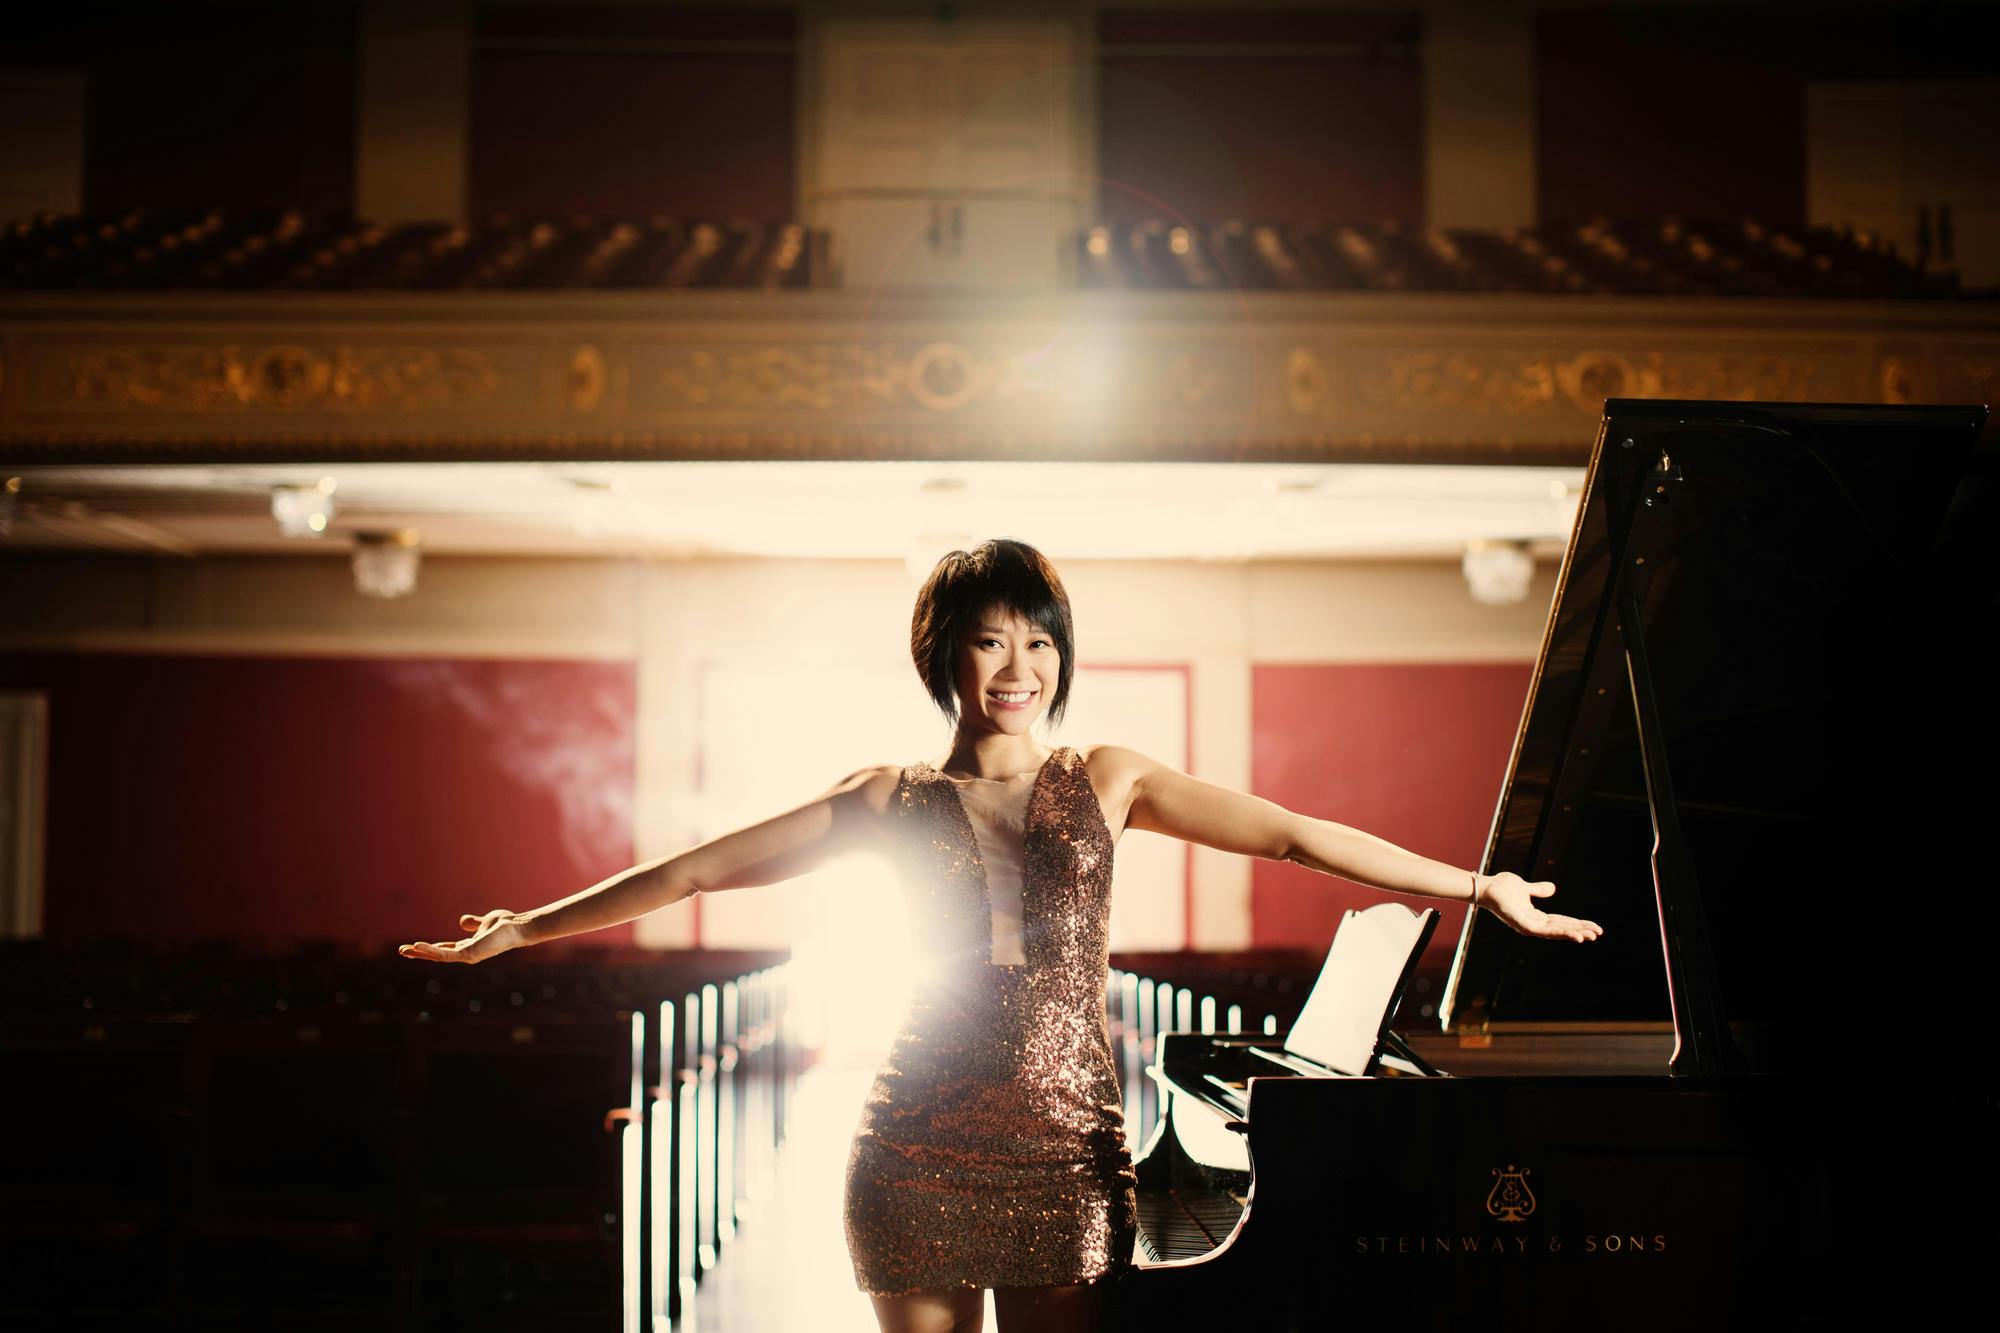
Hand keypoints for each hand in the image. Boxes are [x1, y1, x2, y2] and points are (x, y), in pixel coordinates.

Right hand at [398, 909, 529, 963]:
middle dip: (420, 953)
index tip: (413, 946)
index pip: (444, 949)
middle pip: (438, 955)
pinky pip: (446, 954)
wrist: (516, 926)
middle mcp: (466, 954)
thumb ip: (473, 923)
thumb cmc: (505, 925)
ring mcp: (467, 956)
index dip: (429, 948)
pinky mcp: (469, 955)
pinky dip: (432, 951)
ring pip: (439, 956)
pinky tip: (418, 946)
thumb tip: (462, 921)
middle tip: (402, 951)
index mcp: (468, 947)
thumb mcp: (484, 922)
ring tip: (405, 950)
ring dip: (422, 953)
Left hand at [1476, 872, 1602, 941]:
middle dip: (1580, 931)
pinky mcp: (1523, 925)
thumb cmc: (1502, 888)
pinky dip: (1560, 933)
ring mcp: (1528, 926)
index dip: (1577, 924)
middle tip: (1598, 933)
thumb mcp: (1526, 887)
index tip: (1594, 926)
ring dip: (1574, 934)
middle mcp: (1534, 925)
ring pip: (1556, 933)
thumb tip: (1553, 888)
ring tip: (1590, 936)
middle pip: (1562, 929)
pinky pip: (1545, 931)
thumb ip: (1539, 890)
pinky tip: (1574, 934)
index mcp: (1536, 917)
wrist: (1486, 886)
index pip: (1561, 922)